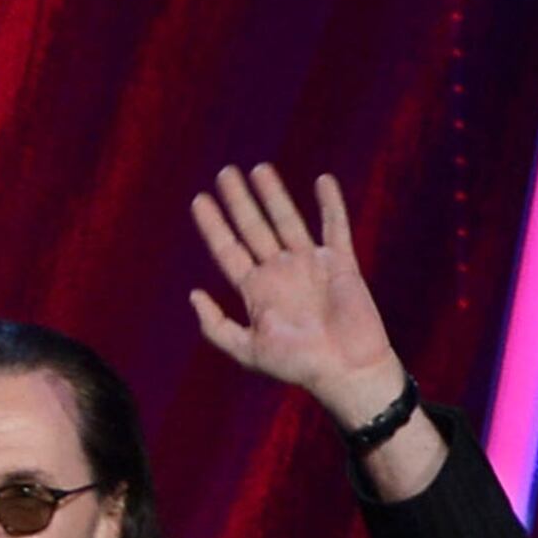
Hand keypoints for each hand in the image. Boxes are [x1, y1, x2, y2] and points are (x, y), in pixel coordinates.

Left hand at [187, 164, 404, 424]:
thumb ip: (217, 325)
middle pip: (253, 228)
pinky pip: (335, 226)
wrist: (344, 368)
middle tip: (225, 172)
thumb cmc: (296, 365)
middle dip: (238, 201)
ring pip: (287, 220)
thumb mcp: (246, 349)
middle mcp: (280, 272)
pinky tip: (321, 181)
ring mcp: (310, 264)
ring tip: (259, 169)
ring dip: (273, 195)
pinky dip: (330, 203)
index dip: (213, 225)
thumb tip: (193, 294)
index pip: (227, 250)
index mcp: (255, 291)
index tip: (199, 199)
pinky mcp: (341, 262)